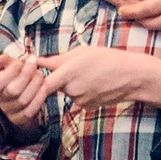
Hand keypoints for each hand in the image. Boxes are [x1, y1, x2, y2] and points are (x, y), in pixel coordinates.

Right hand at [0, 48, 54, 127]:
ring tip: (40, 74)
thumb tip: (2, 58)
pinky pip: (30, 110)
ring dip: (35, 84)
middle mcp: (0, 100)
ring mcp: (10, 111)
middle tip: (34, 65)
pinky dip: (39, 97)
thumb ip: (8, 61)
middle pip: (13, 90)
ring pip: (23, 100)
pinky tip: (43, 86)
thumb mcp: (11, 66)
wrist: (24, 91)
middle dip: (26, 75)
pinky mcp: (20, 118)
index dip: (11, 71)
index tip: (21, 62)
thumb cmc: (16, 75)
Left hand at [39, 44, 160, 107]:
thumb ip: (58, 59)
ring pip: (67, 92)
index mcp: (69, 72)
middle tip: (77, 68)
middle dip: (59, 77)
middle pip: (55, 85)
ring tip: (90, 73)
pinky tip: (96, 83)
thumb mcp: (83, 52)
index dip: (33, 85)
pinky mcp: (86, 107)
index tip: (28, 83)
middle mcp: (72, 89)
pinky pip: (77, 99)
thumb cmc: (108, 59)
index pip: (43, 84)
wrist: (132, 76)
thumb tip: (38, 61)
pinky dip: (81, 91)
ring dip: (71, 84)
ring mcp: (79, 100)